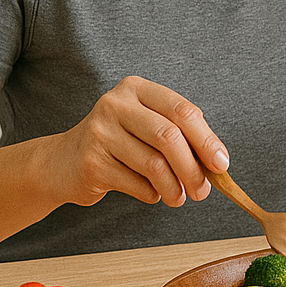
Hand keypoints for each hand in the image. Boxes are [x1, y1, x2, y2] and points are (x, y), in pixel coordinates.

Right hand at [49, 76, 229, 208]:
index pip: (181, 111)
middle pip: (169, 137)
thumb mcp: (146, 127)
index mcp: (136, 88)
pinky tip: (151, 193)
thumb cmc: (118, 144)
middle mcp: (116, 104)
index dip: (207, 139)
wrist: (63, 163)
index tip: (222, 164)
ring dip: (175, 188)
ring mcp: (100, 132)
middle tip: (203, 191)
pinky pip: (137, 184)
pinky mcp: (91, 162)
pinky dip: (152, 194)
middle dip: (193, 169)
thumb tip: (217, 164)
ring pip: (154, 165)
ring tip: (178, 197)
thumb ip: (180, 136)